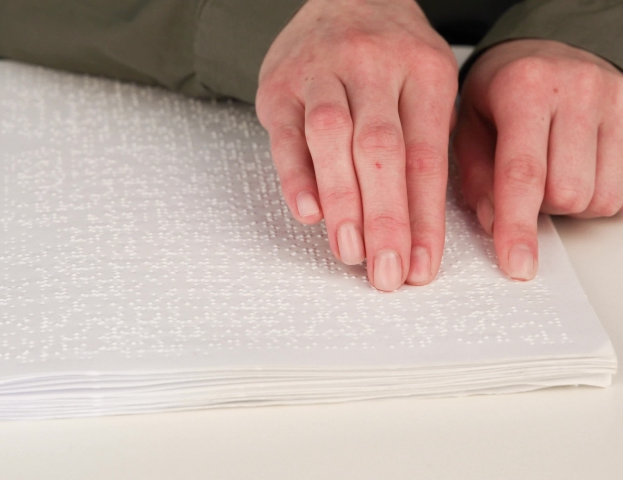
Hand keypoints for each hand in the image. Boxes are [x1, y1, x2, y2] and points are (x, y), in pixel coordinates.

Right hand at [256, 0, 457, 290]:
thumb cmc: (390, 56)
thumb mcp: (428, 86)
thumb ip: (427, 147)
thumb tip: (419, 230)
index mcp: (423, 73)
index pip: (425, 156)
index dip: (424, 217)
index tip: (421, 266)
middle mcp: (373, 69)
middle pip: (381, 150)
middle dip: (386, 218)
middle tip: (386, 272)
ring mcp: (322, 74)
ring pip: (332, 140)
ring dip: (343, 201)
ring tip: (350, 253)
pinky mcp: (280, 85)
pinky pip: (287, 134)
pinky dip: (296, 176)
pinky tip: (309, 213)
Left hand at [454, 39, 622, 280]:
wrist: (544, 50)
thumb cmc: (500, 92)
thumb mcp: (466, 125)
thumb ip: (475, 176)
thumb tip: (493, 225)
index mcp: (524, 89)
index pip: (523, 174)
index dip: (518, 227)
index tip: (517, 265)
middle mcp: (575, 91)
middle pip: (567, 193)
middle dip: (541, 206)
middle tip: (524, 183)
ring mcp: (614, 101)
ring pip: (600, 197)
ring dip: (570, 203)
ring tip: (551, 171)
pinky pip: (622, 189)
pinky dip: (596, 194)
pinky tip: (575, 170)